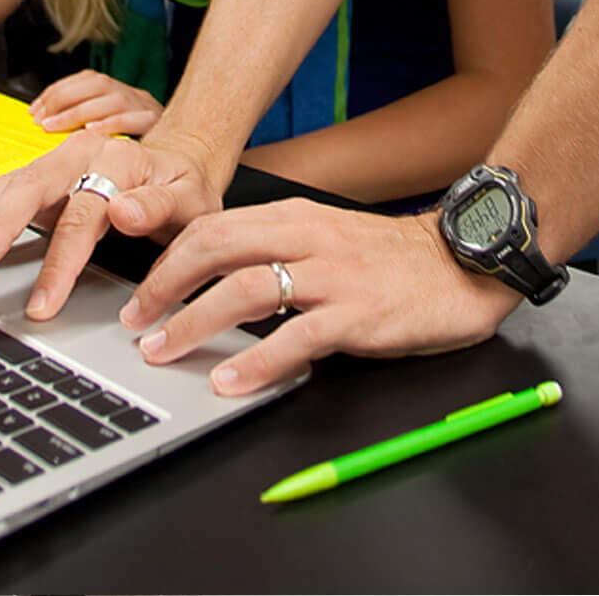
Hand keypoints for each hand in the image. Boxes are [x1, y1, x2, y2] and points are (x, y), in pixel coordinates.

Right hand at [0, 129, 220, 318]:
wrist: (178, 163)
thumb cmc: (185, 187)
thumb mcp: (191, 198)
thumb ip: (160, 205)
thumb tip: (126, 212)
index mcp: (112, 159)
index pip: (80, 215)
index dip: (60, 261)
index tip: (42, 303)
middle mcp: (75, 156)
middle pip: (27, 192)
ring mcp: (52, 166)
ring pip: (4, 193)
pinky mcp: (36, 182)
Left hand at [29, 70, 163, 136]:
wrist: (182, 159)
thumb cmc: (137, 149)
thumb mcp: (109, 129)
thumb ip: (84, 123)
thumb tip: (46, 123)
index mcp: (120, 91)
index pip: (86, 78)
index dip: (57, 90)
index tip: (35, 109)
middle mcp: (133, 94)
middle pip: (97, 84)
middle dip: (63, 99)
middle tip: (42, 120)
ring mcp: (146, 107)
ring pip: (112, 99)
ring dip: (78, 112)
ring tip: (55, 127)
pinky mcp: (157, 124)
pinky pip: (134, 119)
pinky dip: (111, 124)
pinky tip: (92, 132)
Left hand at [122, 201, 520, 395]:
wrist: (461, 265)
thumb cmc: (390, 261)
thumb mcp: (326, 238)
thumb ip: (277, 249)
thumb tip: (217, 279)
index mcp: (294, 217)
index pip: (213, 228)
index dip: (167, 260)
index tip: (141, 291)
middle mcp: (307, 238)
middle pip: (215, 249)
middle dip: (164, 287)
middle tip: (137, 321)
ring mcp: (331, 276)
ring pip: (245, 290)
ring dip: (194, 324)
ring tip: (164, 351)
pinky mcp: (357, 314)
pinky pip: (294, 337)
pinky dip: (255, 362)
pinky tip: (230, 382)